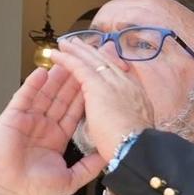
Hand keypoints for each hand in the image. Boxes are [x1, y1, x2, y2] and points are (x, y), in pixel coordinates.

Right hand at [0, 63, 98, 194]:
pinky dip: (33, 84)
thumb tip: (108, 156)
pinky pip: (24, 97)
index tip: (96, 85)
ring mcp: (28, 120)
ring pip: (45, 94)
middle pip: (61, 99)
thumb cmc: (35, 189)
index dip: (84, 98)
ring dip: (55, 79)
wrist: (9, 192)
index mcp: (57, 137)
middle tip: (84, 66)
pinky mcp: (13, 117)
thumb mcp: (70, 179)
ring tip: (66, 63)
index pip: (74, 113)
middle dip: (73, 82)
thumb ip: (89, 166)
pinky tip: (43, 72)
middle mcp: (44, 126)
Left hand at [51, 38, 157, 163]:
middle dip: (92, 52)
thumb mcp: (137, 134)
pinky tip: (56, 54)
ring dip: (78, 51)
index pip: (120, 75)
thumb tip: (122, 124)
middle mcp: (128, 85)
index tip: (100, 58)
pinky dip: (67, 59)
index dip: (108, 65)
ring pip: (93, 61)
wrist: (137, 151)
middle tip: (78, 43)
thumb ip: (128, 124)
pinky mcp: (97, 86)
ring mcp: (114, 83)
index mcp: (138, 98)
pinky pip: (79, 67)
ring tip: (65, 43)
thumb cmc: (137, 150)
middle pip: (107, 63)